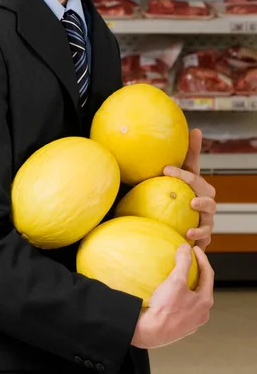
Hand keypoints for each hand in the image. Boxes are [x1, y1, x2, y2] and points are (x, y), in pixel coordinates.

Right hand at [131, 244, 213, 348]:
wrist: (150, 332)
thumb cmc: (165, 308)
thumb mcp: (176, 280)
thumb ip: (183, 262)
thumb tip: (186, 248)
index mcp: (205, 301)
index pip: (208, 274)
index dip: (202, 258)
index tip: (194, 248)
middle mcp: (201, 313)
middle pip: (202, 286)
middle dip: (196, 272)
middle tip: (187, 260)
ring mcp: (191, 321)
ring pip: (193, 298)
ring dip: (188, 285)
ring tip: (178, 275)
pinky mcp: (180, 326)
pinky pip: (183, 306)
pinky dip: (180, 296)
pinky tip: (169, 293)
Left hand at [164, 128, 215, 250]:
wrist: (174, 213)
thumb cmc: (177, 188)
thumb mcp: (179, 171)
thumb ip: (188, 152)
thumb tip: (196, 129)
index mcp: (199, 187)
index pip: (194, 177)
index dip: (183, 174)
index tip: (165, 169)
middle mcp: (205, 204)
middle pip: (209, 201)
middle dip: (202, 200)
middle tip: (190, 200)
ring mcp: (204, 221)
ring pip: (208, 224)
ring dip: (201, 228)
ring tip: (190, 231)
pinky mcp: (200, 238)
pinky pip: (201, 243)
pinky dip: (196, 245)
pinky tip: (186, 244)